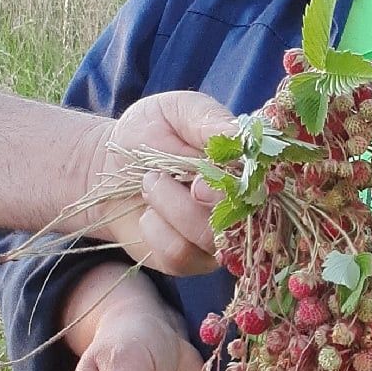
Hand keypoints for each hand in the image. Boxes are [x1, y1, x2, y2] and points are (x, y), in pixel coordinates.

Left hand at [73, 91, 236, 274]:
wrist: (107, 162)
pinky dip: (156, 232)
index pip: (264, 187)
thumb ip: (209, 119)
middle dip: (198, 202)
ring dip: (171, 210)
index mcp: (247, 169)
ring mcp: (217, 238)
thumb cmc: (150, 130)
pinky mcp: (189, 260)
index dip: (238, 188)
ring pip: (209, 239)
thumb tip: (239, 136)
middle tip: (160, 177)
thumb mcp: (178, 110)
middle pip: (241, 220)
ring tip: (149, 184)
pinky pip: (181, 255)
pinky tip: (147, 214)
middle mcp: (241, 208)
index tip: (200, 181)